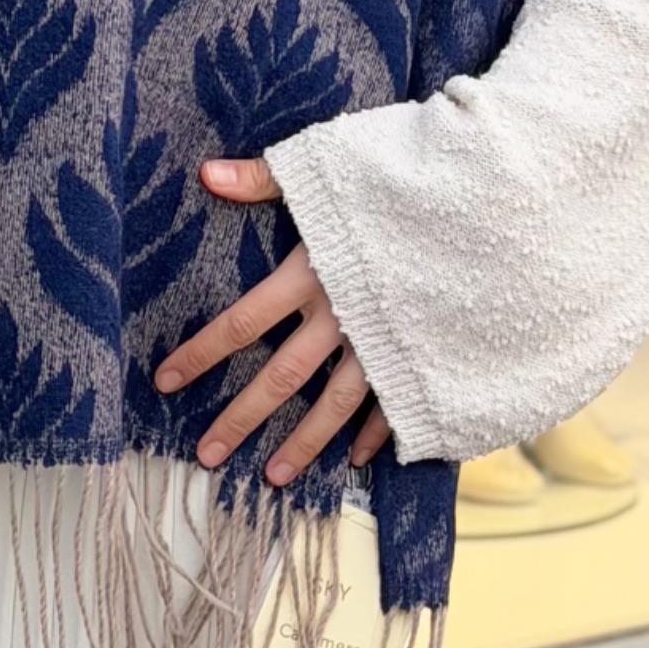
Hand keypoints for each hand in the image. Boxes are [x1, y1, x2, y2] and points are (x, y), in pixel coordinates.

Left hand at [150, 154, 394, 484]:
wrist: (483, 210)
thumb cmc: (402, 181)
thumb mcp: (329, 170)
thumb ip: (265, 177)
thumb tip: (205, 172)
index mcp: (312, 273)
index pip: (242, 322)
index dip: (201, 353)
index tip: (165, 382)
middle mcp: (342, 316)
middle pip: (280, 377)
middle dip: (240, 418)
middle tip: (205, 455)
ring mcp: (384, 342)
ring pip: (334, 405)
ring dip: (302, 444)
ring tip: (273, 477)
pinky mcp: (422, 355)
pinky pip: (393, 403)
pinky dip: (375, 432)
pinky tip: (357, 458)